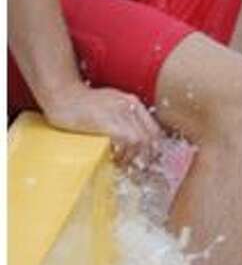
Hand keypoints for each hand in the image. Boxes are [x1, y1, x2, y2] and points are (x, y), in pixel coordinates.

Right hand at [42, 84, 162, 168]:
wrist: (63, 94)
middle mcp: (130, 106)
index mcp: (133, 103)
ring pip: (140, 140)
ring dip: (135, 157)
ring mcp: (119, 112)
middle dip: (147, 156)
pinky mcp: (105, 120)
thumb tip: (132, 141)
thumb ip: (123, 118)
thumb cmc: (83, 104)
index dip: (154, 149)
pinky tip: (115, 160)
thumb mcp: (110, 105)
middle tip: (139, 170)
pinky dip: (123, 153)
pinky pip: (124, 140)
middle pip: (150, 136)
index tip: (148, 162)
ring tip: (125, 167)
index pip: (154, 129)